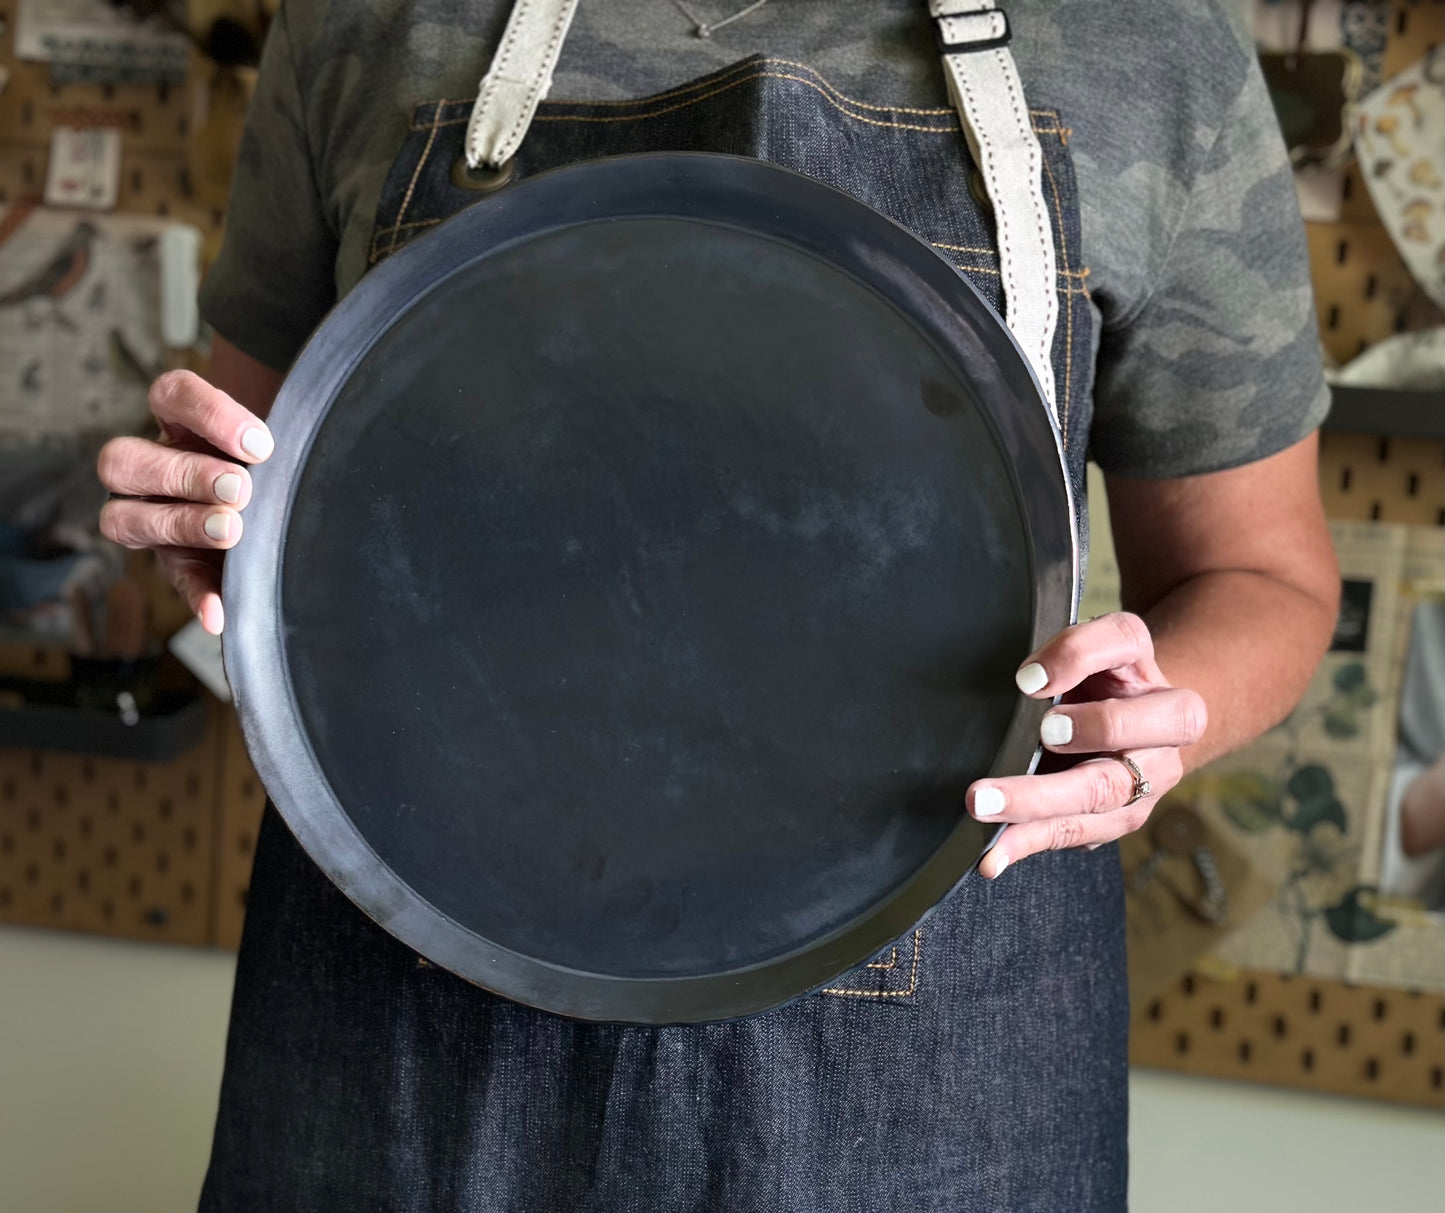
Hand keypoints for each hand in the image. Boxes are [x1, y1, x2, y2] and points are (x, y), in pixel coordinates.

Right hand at [97, 370, 274, 634]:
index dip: (208, 414)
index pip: (170, 395)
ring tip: (231, 531)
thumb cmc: (276, 463)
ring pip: (123, 518)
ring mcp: (153, 517)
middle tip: (241, 489)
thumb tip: (271, 450)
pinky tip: (218, 612)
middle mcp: (151, 468)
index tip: (261, 445)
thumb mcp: (271, 444)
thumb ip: (266, 443)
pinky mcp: (177, 563)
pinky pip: (174, 580)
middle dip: (185, 473)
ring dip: (179, 523)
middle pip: (122, 459)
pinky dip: (196, 596)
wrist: (287, 503)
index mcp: (179, 423)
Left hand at [968, 612, 1206, 878]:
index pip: (1120, 640)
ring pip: (1102, 791)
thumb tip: (1027, 684)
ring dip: (1038, 802)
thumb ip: (1059, 656)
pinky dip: (1028, 843)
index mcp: (1139, 660)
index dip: (1075, 655)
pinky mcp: (1123, 816)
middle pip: (1122, 728)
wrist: (1134, 717)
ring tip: (984, 807)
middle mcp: (1161, 719)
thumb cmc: (1089, 678)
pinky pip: (1078, 831)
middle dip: (1082, 731)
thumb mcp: (1077, 651)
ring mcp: (1149, 774)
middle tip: (1034, 738)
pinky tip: (992, 856)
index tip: (1026, 680)